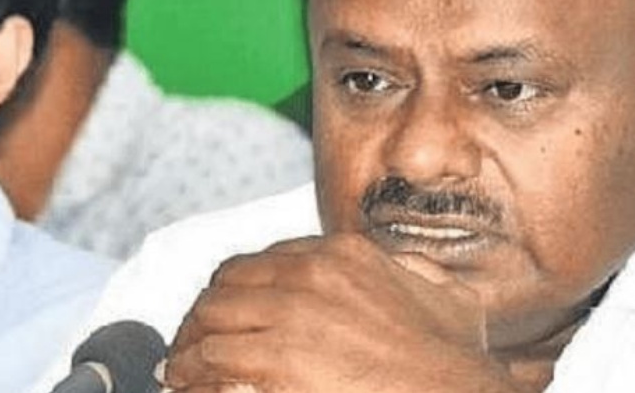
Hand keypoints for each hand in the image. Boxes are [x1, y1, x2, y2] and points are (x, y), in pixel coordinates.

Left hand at [163, 234, 522, 392]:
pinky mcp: (279, 356)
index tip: (226, 312)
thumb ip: (417, 275)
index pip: (264, 260)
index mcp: (344, 255)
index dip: (236, 289)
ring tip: (178, 368)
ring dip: (189, 344)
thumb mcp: (447, 299)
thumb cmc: (456, 363)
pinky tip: (183, 383)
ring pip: (211, 317)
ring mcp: (293, 312)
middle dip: (205, 314)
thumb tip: (409, 269)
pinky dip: (190, 371)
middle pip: (228, 284)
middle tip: (192, 342)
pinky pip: (212, 357)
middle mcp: (312, 273)